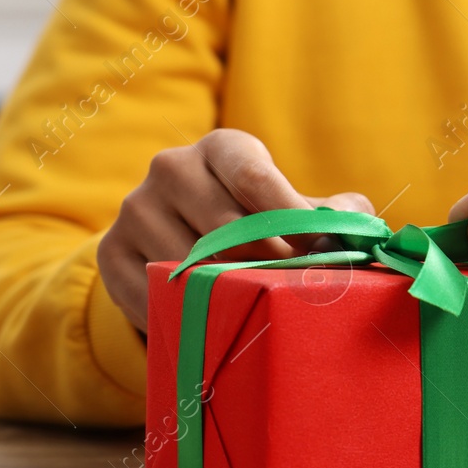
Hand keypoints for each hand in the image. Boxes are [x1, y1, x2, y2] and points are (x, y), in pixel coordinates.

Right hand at [96, 129, 372, 331]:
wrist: (180, 238)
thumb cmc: (255, 222)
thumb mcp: (290, 207)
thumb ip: (329, 214)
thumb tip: (356, 221)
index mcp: (223, 147)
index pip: (255, 178)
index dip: (289, 222)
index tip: (313, 256)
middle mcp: (172, 167)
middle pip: (225, 228)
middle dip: (264, 266)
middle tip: (290, 294)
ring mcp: (136, 209)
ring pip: (190, 266)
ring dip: (226, 294)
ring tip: (253, 310)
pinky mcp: (111, 251)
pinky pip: (154, 295)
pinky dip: (185, 314)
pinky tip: (209, 320)